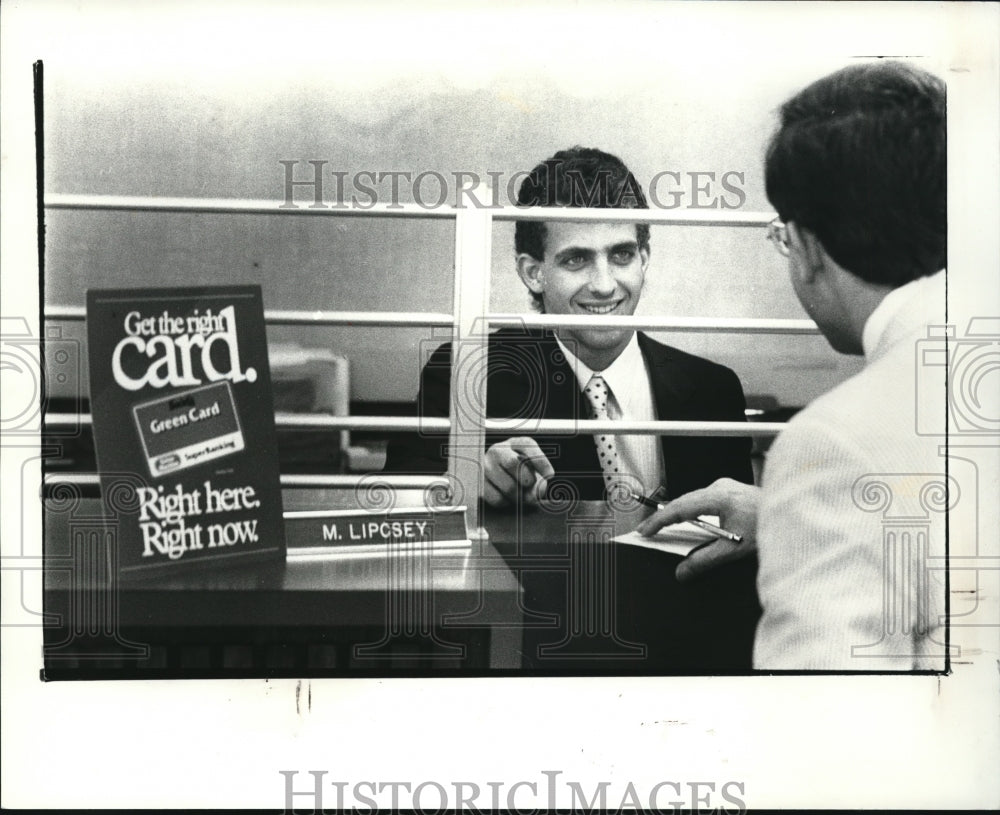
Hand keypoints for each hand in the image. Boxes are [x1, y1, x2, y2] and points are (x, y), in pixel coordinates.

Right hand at [483, 437, 555, 507]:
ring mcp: (485, 467)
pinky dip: (507, 502)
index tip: (550, 474)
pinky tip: (507, 496)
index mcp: (514, 443)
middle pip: (515, 465)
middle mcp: (497, 451)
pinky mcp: (479, 484)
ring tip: (520, 494)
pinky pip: (497, 499)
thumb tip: (538, 490)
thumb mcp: (533, 468)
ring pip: (508, 486)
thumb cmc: (519, 471)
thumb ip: (541, 477)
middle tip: (531, 488)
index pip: (528, 446)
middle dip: (528, 482)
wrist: (496, 476)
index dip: (541, 462)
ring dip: (520, 496)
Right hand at [635, 478, 760, 581]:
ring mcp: (726, 487)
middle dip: (665, 517)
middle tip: (648, 530)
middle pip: (683, 501)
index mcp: (719, 497)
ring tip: (663, 527)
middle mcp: (720, 487)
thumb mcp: (734, 549)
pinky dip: (692, 511)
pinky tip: (690, 522)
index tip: (645, 530)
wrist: (797, 516)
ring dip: (679, 513)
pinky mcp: (730, 490)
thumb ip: (705, 561)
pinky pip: (702, 499)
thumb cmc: (771, 525)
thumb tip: (684, 570)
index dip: (659, 521)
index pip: (679, 509)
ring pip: (692, 499)